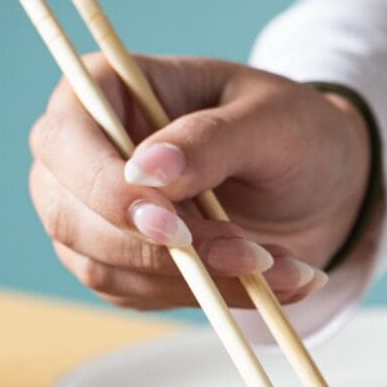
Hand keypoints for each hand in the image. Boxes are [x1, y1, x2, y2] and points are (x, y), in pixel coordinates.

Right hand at [28, 53, 372, 309]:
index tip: (169, 223)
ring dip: (198, 277)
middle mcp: (83, 155)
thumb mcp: (270, 120)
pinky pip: (146, 296)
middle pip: (70, 216)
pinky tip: (272, 280)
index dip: (105, 188)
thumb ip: (210, 139)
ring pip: (106, 268)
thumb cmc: (291, 131)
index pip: (64, 140)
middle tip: (248, 255)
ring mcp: (93, 217)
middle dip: (156, 249)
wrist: (321, 186)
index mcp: (107, 90)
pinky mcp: (122, 268)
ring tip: (280, 264)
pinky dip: (214, 295)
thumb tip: (146, 169)